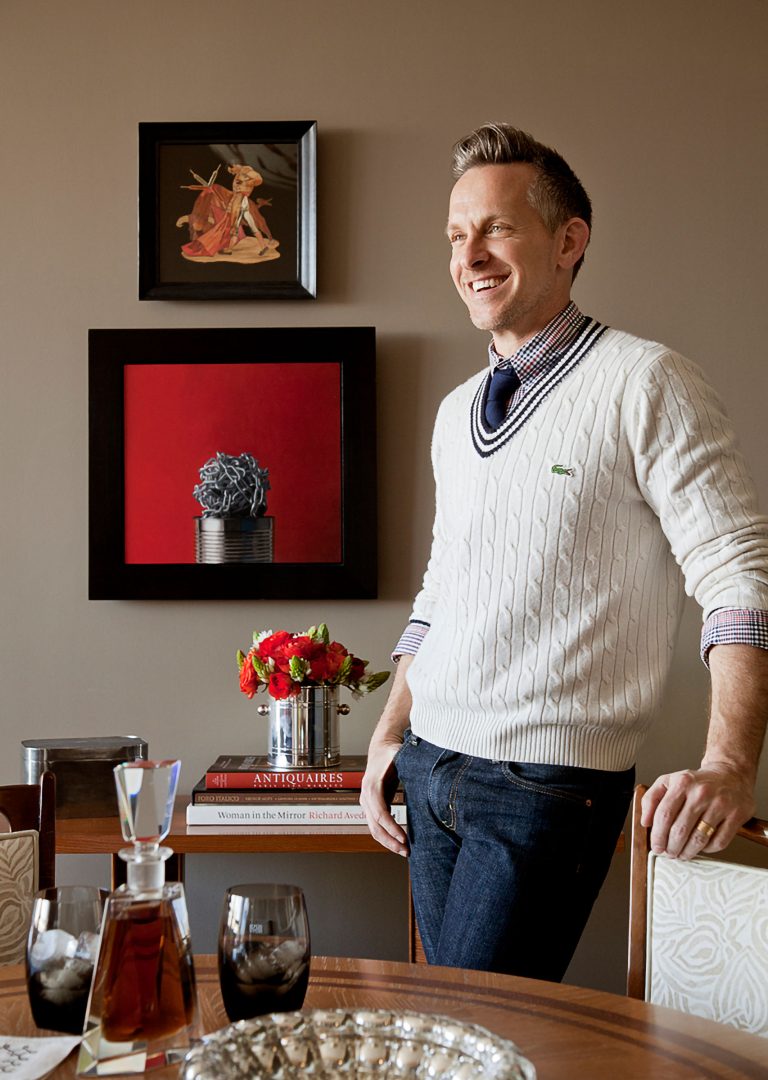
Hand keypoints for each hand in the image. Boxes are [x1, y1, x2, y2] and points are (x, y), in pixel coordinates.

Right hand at [360, 732, 408, 856]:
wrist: (380, 749)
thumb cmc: (392, 752)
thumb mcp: (400, 756)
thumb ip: (408, 764)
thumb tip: (426, 770)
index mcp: (372, 785)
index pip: (380, 813)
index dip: (392, 827)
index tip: (404, 838)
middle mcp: (366, 796)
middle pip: (375, 826)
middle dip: (390, 841)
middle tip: (406, 851)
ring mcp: (366, 803)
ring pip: (374, 829)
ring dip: (388, 842)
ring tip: (405, 851)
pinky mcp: (371, 807)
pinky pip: (376, 826)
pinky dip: (386, 836)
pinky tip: (399, 842)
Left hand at [641, 764, 755, 859]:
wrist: (731, 774)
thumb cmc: (697, 782)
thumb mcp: (669, 781)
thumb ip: (651, 798)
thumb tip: (645, 822)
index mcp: (682, 782)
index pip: (664, 815)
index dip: (657, 835)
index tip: (656, 847)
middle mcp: (701, 792)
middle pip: (680, 830)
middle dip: (671, 847)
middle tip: (669, 853)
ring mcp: (721, 804)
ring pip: (699, 839)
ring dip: (687, 852)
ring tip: (682, 854)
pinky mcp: (736, 815)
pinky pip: (719, 842)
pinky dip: (708, 849)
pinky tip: (702, 847)